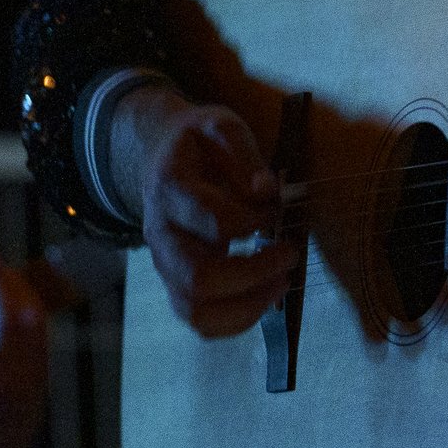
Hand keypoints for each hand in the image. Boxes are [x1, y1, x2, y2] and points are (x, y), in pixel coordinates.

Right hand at [113, 87, 298, 336]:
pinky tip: (265, 298)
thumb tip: (266, 190)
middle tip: (289, 253)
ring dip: (247, 305)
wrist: (158, 157)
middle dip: (254, 273)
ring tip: (282, 284)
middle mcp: (160, 234)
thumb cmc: (197, 144)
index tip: (276, 210)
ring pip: (194, 309)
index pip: (214, 221)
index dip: (253, 221)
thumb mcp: (220, 127)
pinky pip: (200, 320)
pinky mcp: (175, 283)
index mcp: (169, 189)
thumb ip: (244, 154)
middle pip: (199, 277)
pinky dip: (236, 319)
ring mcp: (164, 264)